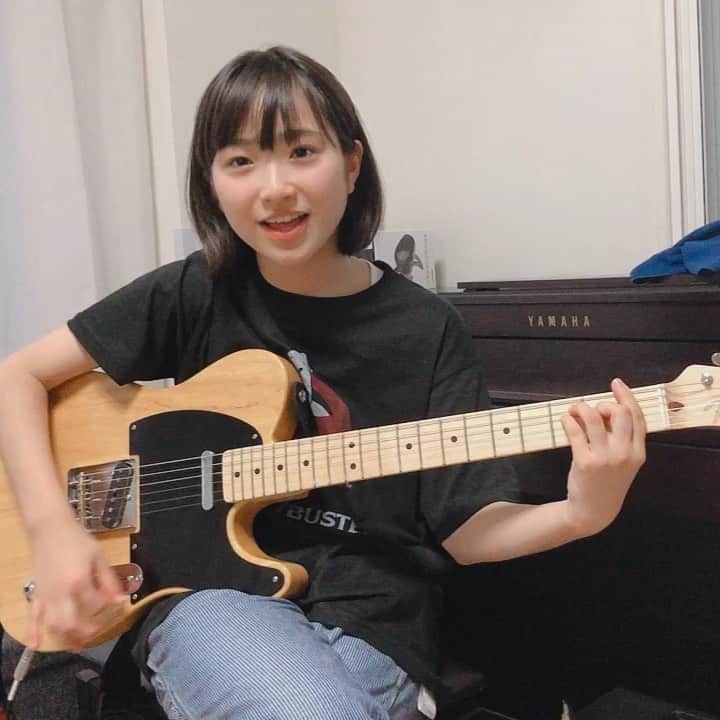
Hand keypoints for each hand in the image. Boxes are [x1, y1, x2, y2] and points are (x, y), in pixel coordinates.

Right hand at [28, 517, 125, 650]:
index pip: (95, 604)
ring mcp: (46, 596)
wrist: (51, 530)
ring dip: (64, 638)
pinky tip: (34, 646)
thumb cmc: (77, 540)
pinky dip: (32, 633)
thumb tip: (119, 598)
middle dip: (85, 633)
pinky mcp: (36, 595)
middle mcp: (61, 593)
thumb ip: (108, 580)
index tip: (116, 605)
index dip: (107, 608)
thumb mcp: (99, 557)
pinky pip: (32, 617)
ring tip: (76, 646)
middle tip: (96, 633)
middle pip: (72, 623)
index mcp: (79, 581)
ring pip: (54, 625)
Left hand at [560, 378, 646, 535]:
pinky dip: (568, 419)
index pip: (638, 417)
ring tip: (574, 410)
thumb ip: (622, 438)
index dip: (627, 397)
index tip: (616, 384)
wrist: (594, 510)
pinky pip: (574, 430)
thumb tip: (608, 408)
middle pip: (619, 413)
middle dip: (605, 404)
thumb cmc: (607, 482)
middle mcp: (624, 454)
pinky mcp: (584, 461)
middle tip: (593, 408)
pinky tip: (565, 420)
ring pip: (594, 416)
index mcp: (638, 453)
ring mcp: (605, 458)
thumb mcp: (625, 462)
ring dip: (581, 407)